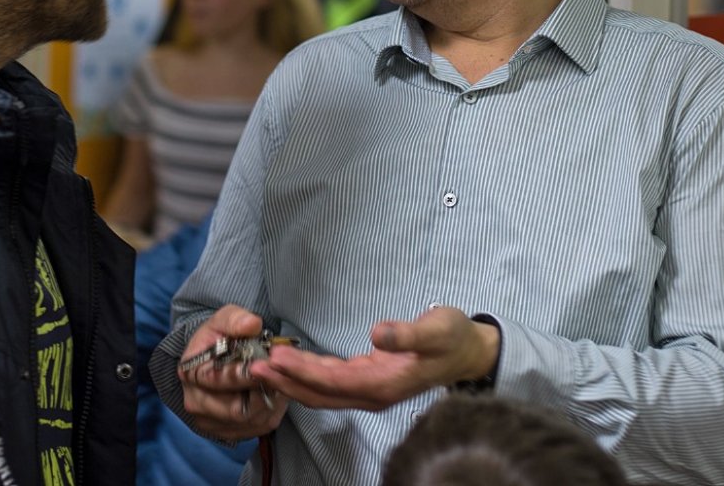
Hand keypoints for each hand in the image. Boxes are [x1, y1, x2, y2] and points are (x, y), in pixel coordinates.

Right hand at [177, 304, 291, 440]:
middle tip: (280, 374)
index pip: (219, 381)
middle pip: (236, 409)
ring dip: (271, 401)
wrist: (213, 358)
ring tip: (280, 380)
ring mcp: (212, 423)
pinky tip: (276, 393)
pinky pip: (260, 427)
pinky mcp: (229, 433)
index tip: (266, 363)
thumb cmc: (217, 338)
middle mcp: (196, 403)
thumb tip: (251, 324)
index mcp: (191, 374)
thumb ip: (235, 319)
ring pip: (252, 419)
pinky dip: (273, 410)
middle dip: (263, 391)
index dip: (245, 374)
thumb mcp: (223, 320)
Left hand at [250, 306, 497, 411]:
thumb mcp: (437, 329)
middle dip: (286, 381)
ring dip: (292, 380)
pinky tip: (292, 364)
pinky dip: (308, 375)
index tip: (276, 359)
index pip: (333, 381)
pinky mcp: (368, 381)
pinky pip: (330, 384)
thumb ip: (408, 333)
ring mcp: (370, 390)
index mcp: (385, 384)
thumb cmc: (453, 338)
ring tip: (264, 366)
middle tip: (254, 366)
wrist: (469, 352)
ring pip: (322, 392)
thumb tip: (377, 333)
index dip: (303, 372)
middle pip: (320, 394)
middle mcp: (373, 393)